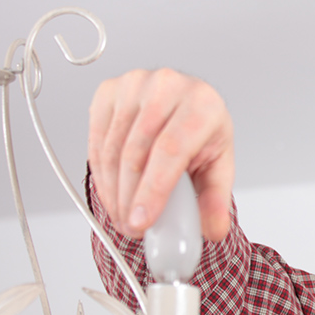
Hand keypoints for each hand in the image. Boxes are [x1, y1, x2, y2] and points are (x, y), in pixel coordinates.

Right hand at [88, 69, 233, 240]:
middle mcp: (167, 86)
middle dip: (129, 199)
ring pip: (112, 149)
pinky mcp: (109, 91)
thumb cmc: (202, 133)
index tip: (141, 221)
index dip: (152, 190)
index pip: (171, 150)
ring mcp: (134, 85)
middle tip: (131, 228)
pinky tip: (111, 194)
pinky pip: (97, 141)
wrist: (186, 104)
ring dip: (112, 192)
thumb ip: (216, 201)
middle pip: (137, 152)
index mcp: (202, 103)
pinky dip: (101, 175)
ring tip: (123, 217)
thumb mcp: (218, 166)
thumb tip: (213, 230)